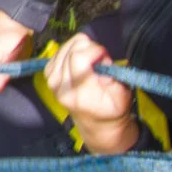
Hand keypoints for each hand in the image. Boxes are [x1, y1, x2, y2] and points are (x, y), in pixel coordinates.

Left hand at [44, 33, 137, 153]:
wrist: (97, 123)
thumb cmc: (111, 109)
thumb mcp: (122, 94)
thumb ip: (113, 74)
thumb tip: (100, 58)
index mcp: (79, 93)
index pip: (78, 57)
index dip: (95, 50)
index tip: (106, 56)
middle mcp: (61, 87)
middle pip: (72, 50)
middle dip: (90, 49)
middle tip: (100, 61)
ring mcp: (52, 81)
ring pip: (65, 47)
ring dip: (81, 49)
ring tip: (91, 63)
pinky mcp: (49, 76)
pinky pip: (59, 52)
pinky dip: (72, 51)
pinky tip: (80, 61)